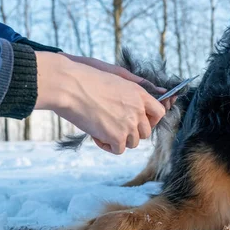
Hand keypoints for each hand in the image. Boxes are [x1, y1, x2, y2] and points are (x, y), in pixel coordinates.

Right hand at [34, 52, 166, 153]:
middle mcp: (138, 109)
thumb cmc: (88, 80)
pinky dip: (106, 145)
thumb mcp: (117, 79)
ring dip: (118, 139)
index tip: (137, 122)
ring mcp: (129, 124)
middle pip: (146, 132)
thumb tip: (155, 95)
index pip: (159, 113)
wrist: (69, 86)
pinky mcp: (117, 136)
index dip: (150, 120)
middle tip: (113, 126)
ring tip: (101, 127)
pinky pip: (118, 149)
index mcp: (140, 94)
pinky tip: (95, 134)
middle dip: (131, 132)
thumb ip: (136, 90)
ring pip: (133, 143)